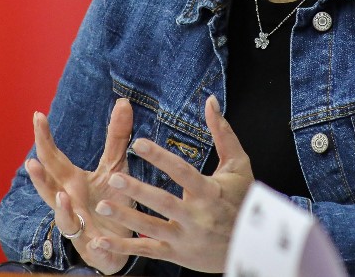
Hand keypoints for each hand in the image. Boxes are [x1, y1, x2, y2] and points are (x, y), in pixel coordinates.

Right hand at [25, 98, 133, 273]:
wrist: (119, 241)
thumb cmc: (111, 201)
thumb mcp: (115, 166)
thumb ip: (117, 137)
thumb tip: (124, 102)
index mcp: (71, 180)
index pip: (53, 156)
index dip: (44, 137)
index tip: (37, 115)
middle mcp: (67, 199)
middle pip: (50, 184)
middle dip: (39, 174)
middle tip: (32, 160)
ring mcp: (76, 222)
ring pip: (61, 215)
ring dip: (59, 207)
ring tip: (60, 195)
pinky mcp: (90, 243)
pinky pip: (85, 239)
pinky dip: (86, 236)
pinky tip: (90, 233)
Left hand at [88, 95, 253, 272]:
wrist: (253, 245)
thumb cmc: (244, 198)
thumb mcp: (238, 164)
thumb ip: (222, 132)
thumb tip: (211, 100)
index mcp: (210, 192)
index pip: (182, 172)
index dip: (160, 157)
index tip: (138, 143)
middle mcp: (197, 216)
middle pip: (163, 202)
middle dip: (137, 190)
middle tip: (113, 178)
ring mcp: (186, 238)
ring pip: (151, 228)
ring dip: (126, 217)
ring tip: (103, 206)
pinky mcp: (178, 254)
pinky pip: (148, 251)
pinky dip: (123, 248)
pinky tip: (101, 241)